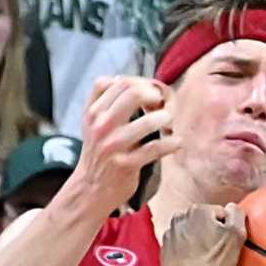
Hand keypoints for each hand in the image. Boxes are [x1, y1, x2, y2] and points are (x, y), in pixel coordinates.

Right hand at [69, 76, 178, 216]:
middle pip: (134, 93)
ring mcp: (113, 146)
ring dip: (167, 119)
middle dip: (156, 95)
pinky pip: (156, 149)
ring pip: (149, 121)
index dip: (143, 83)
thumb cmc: (98, 152)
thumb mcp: (91, 122)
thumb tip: (122, 77)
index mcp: (94, 112)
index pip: (121, 82)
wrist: (90, 189)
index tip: (152, 94)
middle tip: (163, 105)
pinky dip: (172, 143)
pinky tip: (176, 142)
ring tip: (169, 123)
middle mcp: (101, 126)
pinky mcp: (126, 165)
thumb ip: (102, 98)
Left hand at [161, 203, 246, 265]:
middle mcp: (180, 218)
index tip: (228, 242)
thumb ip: (237, 214)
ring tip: (206, 260)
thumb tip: (232, 208)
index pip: (220, 213)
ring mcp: (169, 235)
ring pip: (190, 235)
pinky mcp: (164, 252)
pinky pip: (180, 248)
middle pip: (203, 222)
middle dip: (210, 233)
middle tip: (217, 252)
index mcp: (198, 210)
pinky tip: (194, 265)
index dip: (227, 228)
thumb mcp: (236, 234)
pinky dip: (186, 254)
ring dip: (198, 243)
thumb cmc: (213, 261)